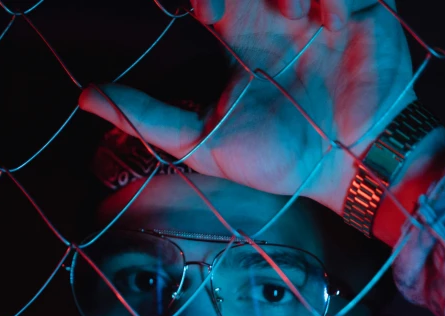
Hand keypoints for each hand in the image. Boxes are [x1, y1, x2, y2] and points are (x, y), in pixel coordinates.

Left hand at [79, 0, 414, 215]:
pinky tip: (332, 27)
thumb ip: (147, 117)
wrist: (346, 170)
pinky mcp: (359, 9)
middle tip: (231, 12)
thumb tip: (85, 96)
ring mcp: (315, 8)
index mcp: (238, 36)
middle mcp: (272, 14)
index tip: (205, 14)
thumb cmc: (279, 159)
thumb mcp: (205, 142)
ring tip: (296, 19)